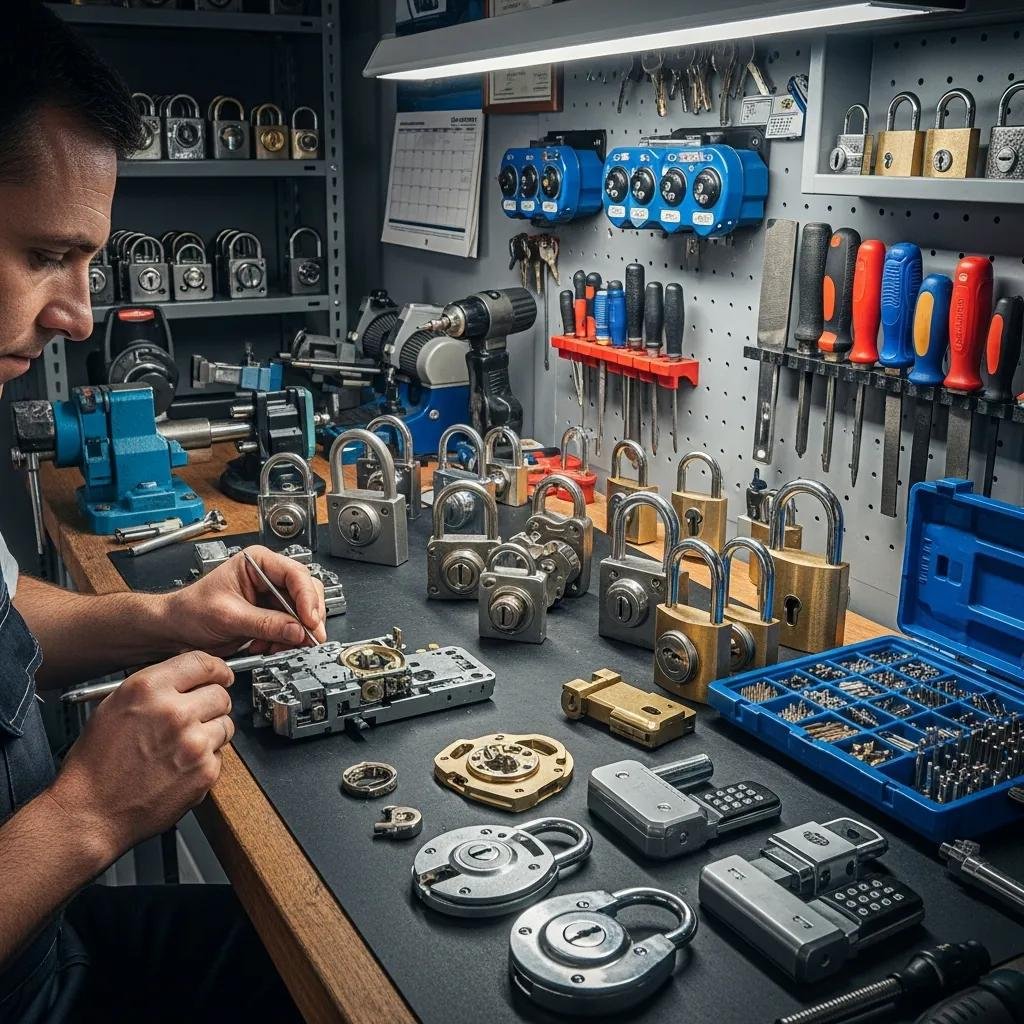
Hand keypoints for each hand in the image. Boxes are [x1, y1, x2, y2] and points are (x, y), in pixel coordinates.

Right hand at [47, 652, 234, 861]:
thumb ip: (155, 686)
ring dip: (211, 732)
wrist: (91, 812)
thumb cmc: (96, 764)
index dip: (216, 668)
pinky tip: (181, 766)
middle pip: (220, 693)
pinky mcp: (205, 770)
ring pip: (225, 723)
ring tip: (183, 746)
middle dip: (212, 703)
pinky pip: (220, 754)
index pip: (202, 663)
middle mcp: (174, 712)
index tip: (221, 674)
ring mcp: (193, 742)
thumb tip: (187, 676)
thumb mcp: (114, 706)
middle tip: (198, 716)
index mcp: (148, 689)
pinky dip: (207, 759)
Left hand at [162, 545, 325, 656]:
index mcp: (258, 562)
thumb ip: (265, 623)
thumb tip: (297, 630)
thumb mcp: (229, 616)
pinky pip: (291, 629)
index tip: (310, 621)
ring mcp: (272, 598)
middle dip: (307, 618)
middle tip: (308, 637)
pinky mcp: (271, 617)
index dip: (307, 598)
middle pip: (306, 593)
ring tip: (279, 646)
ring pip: (303, 613)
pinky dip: (285, 642)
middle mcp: (269, 577)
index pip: (295, 575)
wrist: (176, 629)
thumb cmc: (191, 610)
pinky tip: (267, 647)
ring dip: (295, 633)